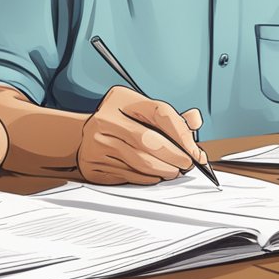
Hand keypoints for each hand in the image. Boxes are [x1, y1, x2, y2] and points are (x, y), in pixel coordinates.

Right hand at [77, 86, 207, 184]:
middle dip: (174, 156)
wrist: (83, 137)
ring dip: (163, 170)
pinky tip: (155, 175)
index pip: (160, 113)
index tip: (194, 150)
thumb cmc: (119, 124)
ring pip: (140, 161)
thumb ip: (170, 118)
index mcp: (121, 99)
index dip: (182, 134)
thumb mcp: (141, 112)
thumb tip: (195, 119)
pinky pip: (129, 174)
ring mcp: (97, 142)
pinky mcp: (94, 163)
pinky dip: (147, 178)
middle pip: (149, 140)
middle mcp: (106, 119)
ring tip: (173, 171)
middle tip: (187, 164)